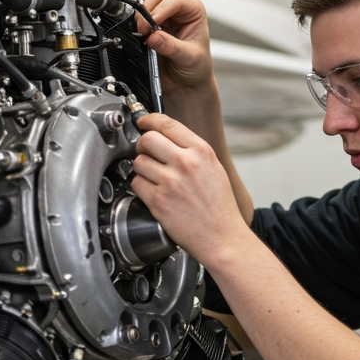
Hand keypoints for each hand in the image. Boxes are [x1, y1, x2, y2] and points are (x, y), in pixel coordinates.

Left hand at [131, 113, 251, 265]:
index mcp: (201, 152)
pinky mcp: (158, 201)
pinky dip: (140, 187)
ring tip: (154, 178)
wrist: (222, 238)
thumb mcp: (214, 169)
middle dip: (142, 145)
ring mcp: (170, 182)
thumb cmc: (219, 208)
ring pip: (139, 162)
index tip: (144, 122)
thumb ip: (192, 151)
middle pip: (148, 139)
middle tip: (146, 153)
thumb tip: (166, 138)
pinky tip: (153, 193)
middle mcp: (186, 163)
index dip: (150, 120)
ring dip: (142, 169)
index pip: (168, 124)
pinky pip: (136, 183)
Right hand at [136, 0, 213, 96]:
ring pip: (144, 4)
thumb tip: (153, 36)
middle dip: (146, 11)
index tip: (152, 23)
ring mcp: (161, 17)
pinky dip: (134, 25)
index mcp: (193, 11)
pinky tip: (138, 36)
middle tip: (143, 29)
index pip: (174, 1)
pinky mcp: (149, 28)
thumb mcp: (188, 58)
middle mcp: (177, 10)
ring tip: (142, 34)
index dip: (161, 10)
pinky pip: (137, 19)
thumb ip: (171, 46)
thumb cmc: (197, 68)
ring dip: (139, 17)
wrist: (186, 85)